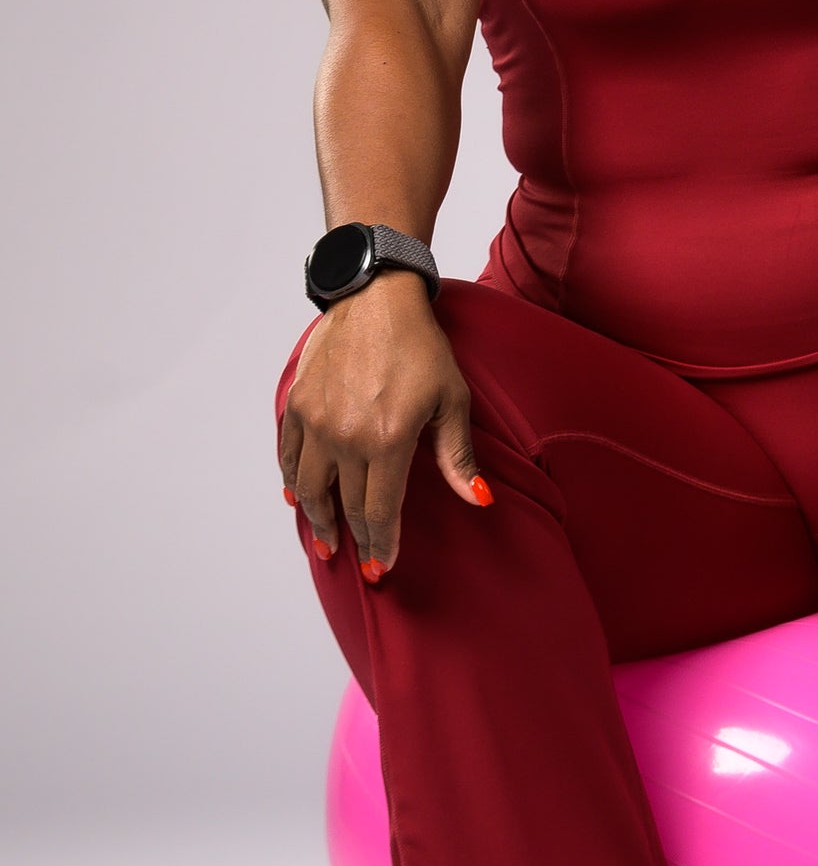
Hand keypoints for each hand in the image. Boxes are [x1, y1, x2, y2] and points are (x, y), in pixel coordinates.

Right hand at [278, 271, 484, 578]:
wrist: (377, 298)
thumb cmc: (421, 346)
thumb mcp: (452, 399)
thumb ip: (457, 456)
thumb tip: (479, 499)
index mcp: (388, 440)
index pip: (380, 510)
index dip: (381, 544)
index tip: (382, 568)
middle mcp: (346, 437)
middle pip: (346, 505)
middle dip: (355, 540)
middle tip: (360, 565)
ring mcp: (316, 421)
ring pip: (310, 488)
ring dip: (318, 519)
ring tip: (326, 542)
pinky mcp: (297, 404)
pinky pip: (290, 455)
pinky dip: (292, 481)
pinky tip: (298, 498)